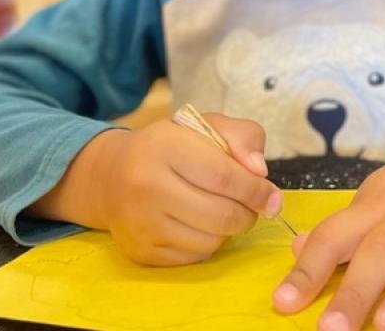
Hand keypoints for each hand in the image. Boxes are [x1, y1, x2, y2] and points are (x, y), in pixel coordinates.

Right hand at [91, 114, 281, 265]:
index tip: (272, 197)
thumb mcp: (206, 126)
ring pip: (210, 241)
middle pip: (220, 215)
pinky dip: (208, 244)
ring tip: (223, 211)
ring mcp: (141, 222)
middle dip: (248, 214)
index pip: (223, 177)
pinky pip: (194, 257)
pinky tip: (201, 225)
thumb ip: (242, 136)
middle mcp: (146, 184)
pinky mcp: (141, 251)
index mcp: (165, 146)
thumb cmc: (170, 147)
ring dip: (229, 230)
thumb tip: (260, 171)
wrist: (112, 175)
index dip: (256, 190)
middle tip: (252, 207)